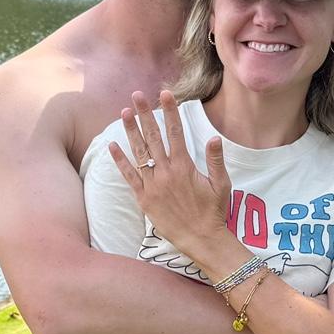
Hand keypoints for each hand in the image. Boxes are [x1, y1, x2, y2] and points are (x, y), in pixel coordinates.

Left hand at [109, 90, 232, 264]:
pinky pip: (129, 176)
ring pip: (139, 153)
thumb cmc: (214, 212)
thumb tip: (214, 137)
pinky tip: (112, 145)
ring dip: (131, 131)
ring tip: (124, 112)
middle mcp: (167, 172)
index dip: (170, 111)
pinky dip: (120, 161)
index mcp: (186, 166)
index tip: (165, 94)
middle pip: (154, 137)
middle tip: (137, 95)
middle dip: (145, 114)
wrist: (201, 239)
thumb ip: (216, 160)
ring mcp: (153, 185)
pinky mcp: (144, 199)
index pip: (176, 132)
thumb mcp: (222, 184)